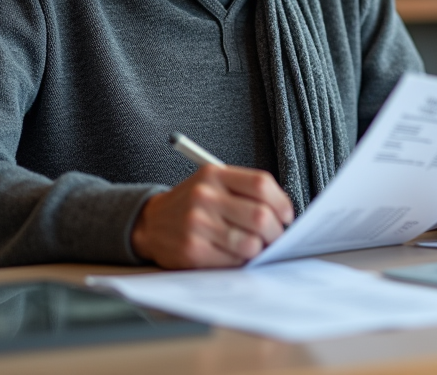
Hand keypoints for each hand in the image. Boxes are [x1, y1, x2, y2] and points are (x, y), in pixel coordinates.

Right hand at [131, 165, 293, 268]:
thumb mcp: (213, 184)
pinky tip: (235, 255)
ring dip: (260, 250)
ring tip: (255, 247)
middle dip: (276, 232)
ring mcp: (197, 224)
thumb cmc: (193, 205)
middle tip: (276, 237)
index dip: (281, 203)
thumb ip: (245, 192)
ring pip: (250, 243)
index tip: (286, 216)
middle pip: (260, 216)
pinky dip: (242, 261)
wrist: (150, 223)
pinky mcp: (193, 250)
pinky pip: (233, 261)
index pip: (261, 184)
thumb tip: (283, 215)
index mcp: (215, 174)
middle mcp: (205, 196)